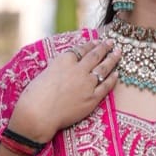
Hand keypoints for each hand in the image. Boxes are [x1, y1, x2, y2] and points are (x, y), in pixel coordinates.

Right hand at [8, 39, 122, 144]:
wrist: (39, 113)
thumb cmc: (36, 94)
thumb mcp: (46, 72)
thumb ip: (59, 67)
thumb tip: (66, 65)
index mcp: (65, 60)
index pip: (82, 49)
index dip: (92, 44)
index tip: (98, 41)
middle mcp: (78, 69)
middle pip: (95, 55)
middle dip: (105, 47)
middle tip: (112, 42)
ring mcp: (87, 84)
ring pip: (103, 68)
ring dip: (112, 59)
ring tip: (118, 53)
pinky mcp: (92, 99)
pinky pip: (105, 87)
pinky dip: (112, 79)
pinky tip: (116, 74)